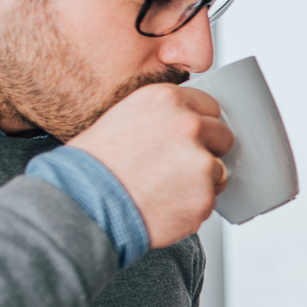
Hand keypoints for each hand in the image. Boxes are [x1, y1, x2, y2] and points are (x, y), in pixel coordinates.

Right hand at [68, 84, 232, 248]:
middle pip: (222, 136)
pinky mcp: (204, 194)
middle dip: (207, 151)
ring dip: (200, 182)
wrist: (84, 201)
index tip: (192, 136)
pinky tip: (165, 204)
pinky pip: (210, 200)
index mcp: (166, 100)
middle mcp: (187, 125)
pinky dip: (193, 206)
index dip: (201, 124)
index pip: (209, 106)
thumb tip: (186, 125)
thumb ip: (161, 118)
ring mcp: (199, 161)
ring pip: (219, 171)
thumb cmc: (95, 166)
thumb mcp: (124, 118)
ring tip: (163, 188)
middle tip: (177, 166)